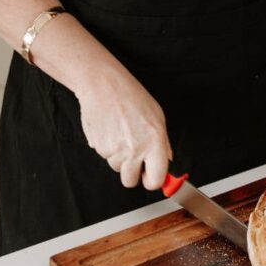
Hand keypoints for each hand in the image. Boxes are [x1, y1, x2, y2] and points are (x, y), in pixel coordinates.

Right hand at [75, 61, 172, 190]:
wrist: (103, 84)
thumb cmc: (131, 95)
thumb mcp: (157, 116)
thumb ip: (163, 143)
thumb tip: (166, 163)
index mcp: (154, 141)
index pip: (156, 180)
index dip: (152, 180)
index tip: (150, 176)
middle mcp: (135, 148)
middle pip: (130, 181)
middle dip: (132, 172)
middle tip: (133, 154)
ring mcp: (115, 150)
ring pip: (117, 167)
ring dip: (119, 156)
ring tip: (121, 132)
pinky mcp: (99, 147)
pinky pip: (105, 156)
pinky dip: (107, 147)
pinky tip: (110, 129)